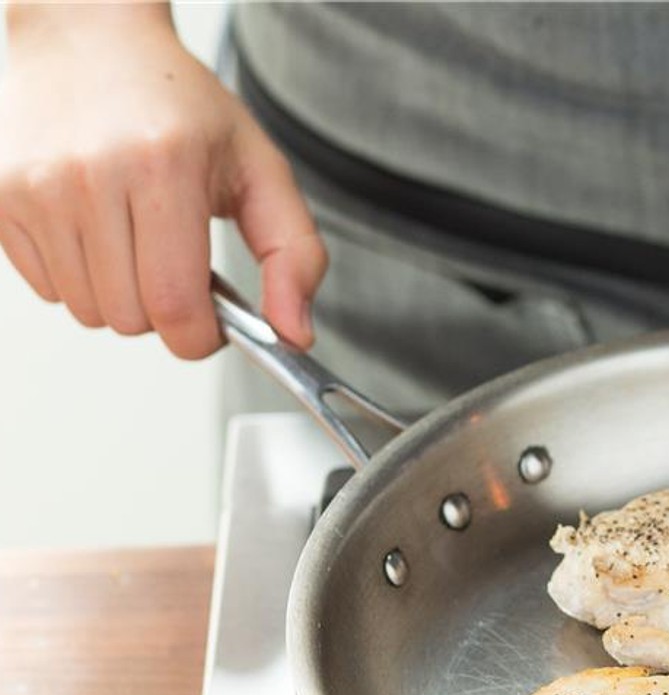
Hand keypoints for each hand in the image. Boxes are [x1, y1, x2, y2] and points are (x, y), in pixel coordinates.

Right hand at [0, 5, 325, 357]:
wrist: (91, 41)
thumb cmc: (180, 108)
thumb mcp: (261, 170)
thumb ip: (294, 257)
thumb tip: (294, 333)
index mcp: (164, 167)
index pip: (176, 308)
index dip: (202, 335)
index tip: (214, 318)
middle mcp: (91, 175)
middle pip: (132, 319)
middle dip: (165, 309)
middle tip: (177, 257)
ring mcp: (37, 187)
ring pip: (89, 312)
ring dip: (122, 296)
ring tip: (138, 239)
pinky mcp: (3, 198)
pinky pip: (48, 290)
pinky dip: (81, 278)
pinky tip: (99, 231)